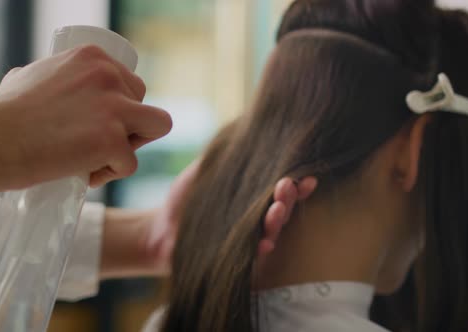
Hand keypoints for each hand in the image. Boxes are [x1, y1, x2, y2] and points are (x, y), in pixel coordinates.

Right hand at [0, 45, 171, 207]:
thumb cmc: (4, 114)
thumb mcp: (34, 76)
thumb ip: (60, 78)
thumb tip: (62, 87)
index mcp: (94, 57)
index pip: (131, 84)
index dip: (121, 108)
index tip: (99, 125)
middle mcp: (108, 76)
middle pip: (145, 105)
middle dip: (128, 129)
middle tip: (97, 145)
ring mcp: (113, 108)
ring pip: (158, 125)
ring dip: (134, 145)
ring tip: (102, 158)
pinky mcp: (112, 140)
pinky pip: (130, 164)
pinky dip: (110, 174)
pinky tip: (84, 174)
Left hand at [143, 161, 317, 273]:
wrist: (159, 228)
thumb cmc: (185, 198)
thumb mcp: (204, 168)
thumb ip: (225, 152)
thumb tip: (245, 122)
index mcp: (253, 198)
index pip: (282, 191)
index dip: (298, 186)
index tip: (307, 177)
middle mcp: (255, 219)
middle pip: (282, 210)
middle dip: (288, 199)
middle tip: (287, 185)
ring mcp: (247, 240)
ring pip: (271, 232)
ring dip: (278, 221)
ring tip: (277, 209)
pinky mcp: (234, 258)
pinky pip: (252, 256)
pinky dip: (260, 249)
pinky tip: (265, 242)